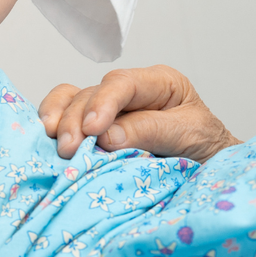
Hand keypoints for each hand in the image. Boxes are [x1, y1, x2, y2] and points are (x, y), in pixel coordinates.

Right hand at [39, 65, 240, 161]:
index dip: (103, 103)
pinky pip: (65, 114)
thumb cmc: (206, 150)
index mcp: (159, 84)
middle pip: (92, 93)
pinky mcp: (93, 127)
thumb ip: (150, 131)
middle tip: (70, 149)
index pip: (123, 83)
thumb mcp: (189, 136)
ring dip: (59, 121)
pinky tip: (46, 139)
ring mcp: (108, 108)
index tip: (93, 130)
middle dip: (76, 120)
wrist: (209, 173)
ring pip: (71, 100)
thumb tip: (106, 136)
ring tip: (55, 145)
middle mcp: (129, 92)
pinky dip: (53, 123)